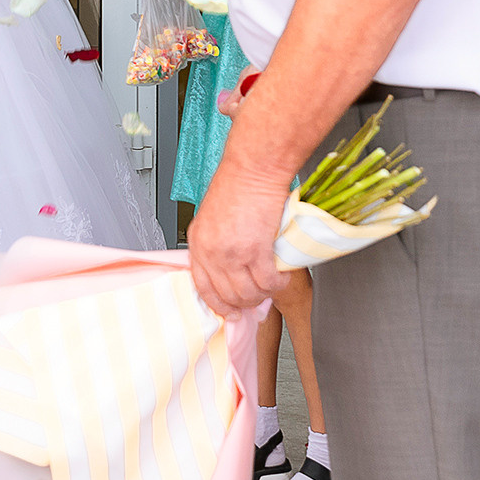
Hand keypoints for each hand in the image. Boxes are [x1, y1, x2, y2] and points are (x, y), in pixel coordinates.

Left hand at [186, 162, 292, 314]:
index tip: (230, 312)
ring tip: (272, 284)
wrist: (253, 168)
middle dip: (245, 303)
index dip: (218, 304)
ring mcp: (232, 254)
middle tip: (258, 299)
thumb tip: (229, 266)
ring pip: (249, 293)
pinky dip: (278, 284)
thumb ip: (216, 242)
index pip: (202, 287)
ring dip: (263, 294)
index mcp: (197, 242)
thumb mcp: (213, 216)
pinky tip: (282, 276)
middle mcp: (211, 251)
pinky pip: (268, 282)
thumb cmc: (237, 184)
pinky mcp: (255, 251)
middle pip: (228, 295)